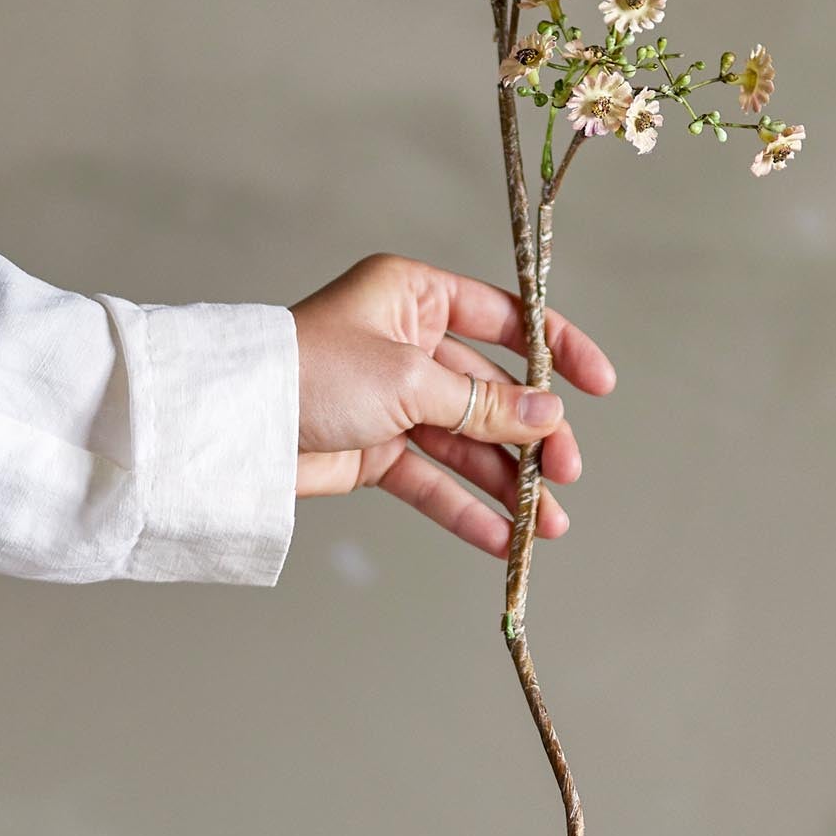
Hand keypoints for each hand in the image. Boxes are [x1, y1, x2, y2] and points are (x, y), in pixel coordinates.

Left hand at [289, 252, 616, 556]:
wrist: (234, 428)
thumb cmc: (314, 372)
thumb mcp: (410, 380)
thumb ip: (484, 403)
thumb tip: (550, 416)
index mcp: (418, 296)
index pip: (507, 317)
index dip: (557, 350)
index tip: (600, 385)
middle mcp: (411, 342)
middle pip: (492, 388)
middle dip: (532, 434)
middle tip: (565, 474)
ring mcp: (394, 398)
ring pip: (467, 440)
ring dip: (506, 481)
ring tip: (547, 525)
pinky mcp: (375, 449)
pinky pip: (433, 478)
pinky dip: (465, 507)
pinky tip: (502, 539)